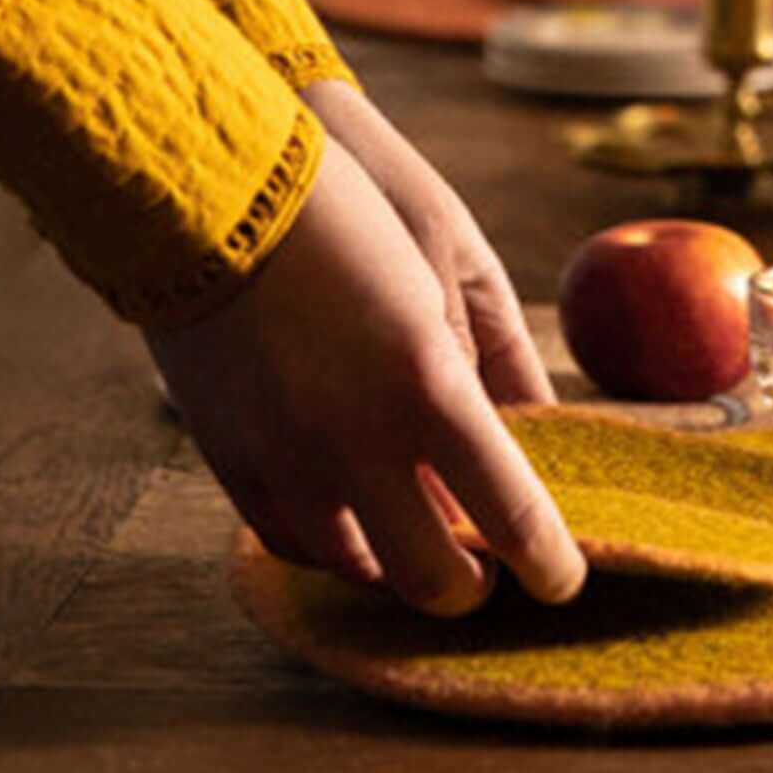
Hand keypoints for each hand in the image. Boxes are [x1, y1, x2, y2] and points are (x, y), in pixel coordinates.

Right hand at [147, 136, 587, 615]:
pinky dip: (332, 548)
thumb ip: (495, 362)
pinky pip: (287, 541)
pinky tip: (354, 530)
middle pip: (431, 574)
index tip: (560, 581)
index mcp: (430, 389)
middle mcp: (358, 443)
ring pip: (356, 569)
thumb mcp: (455, 267)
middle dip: (469, 586)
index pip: (509, 515)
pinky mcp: (231, 458)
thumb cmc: (356, 209)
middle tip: (487, 571)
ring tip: (420, 547)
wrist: (212, 186)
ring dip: (398, 569)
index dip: (546, 562)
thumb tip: (528, 433)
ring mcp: (286, 459)